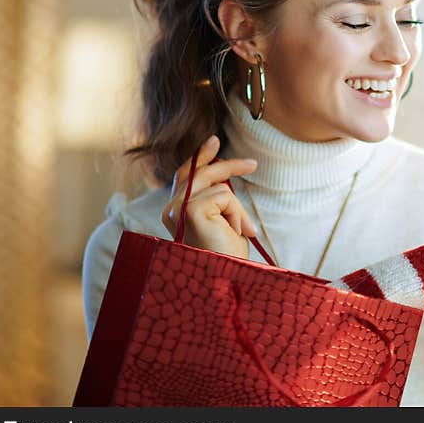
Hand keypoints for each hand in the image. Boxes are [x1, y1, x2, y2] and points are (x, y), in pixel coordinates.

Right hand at [161, 134, 258, 258]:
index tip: (214, 140)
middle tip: (253, 164)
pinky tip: (233, 232)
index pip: (185, 175)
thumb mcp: (221, 222)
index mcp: (174, 213)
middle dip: (228, 166)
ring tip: (239, 232)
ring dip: (237, 210)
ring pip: (219, 187)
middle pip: (200, 173)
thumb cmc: (225, 257)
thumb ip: (217, 200)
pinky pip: (224, 196)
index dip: (200, 157)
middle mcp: (171, 210)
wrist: (225, 282)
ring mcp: (178, 209)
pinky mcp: (190, 210)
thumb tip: (226, 179)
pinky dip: (236, 213)